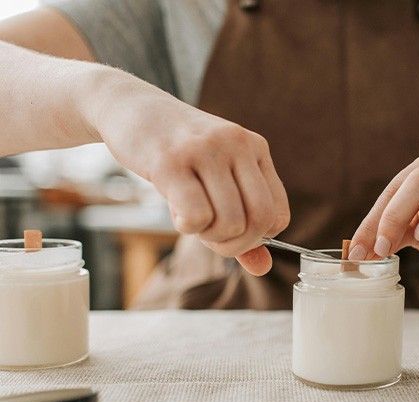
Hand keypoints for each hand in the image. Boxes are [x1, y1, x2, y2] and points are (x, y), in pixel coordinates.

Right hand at [91, 73, 289, 274]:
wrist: (131, 107)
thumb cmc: (179, 152)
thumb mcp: (217, 180)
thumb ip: (242, 225)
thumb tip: (263, 268)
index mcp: (256, 149)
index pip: (278, 214)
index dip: (256, 238)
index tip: (232, 234)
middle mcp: (237, 145)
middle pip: (258, 221)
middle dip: (234, 244)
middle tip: (209, 234)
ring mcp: (206, 151)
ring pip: (229, 222)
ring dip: (207, 235)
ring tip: (189, 216)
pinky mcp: (171, 161)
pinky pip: (196, 216)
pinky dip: (187, 227)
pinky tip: (175, 211)